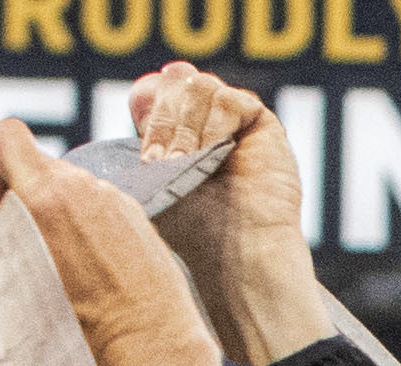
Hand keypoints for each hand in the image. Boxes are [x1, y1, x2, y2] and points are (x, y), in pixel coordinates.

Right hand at [0, 120, 219, 365]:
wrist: (152, 351)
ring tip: (45, 257)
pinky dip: (81, 224)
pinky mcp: (142, 221)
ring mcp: (119, 202)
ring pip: (71, 187)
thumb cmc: (82, 331)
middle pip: (38, 164)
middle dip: (14, 190)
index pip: (7, 137)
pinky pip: (101, 208)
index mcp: (49, 195)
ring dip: (49, 209)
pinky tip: (83, 267)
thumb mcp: (20, 283)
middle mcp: (87, 188)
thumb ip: (1, 236)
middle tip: (5, 231)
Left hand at [132, 67, 328, 357]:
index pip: (156, 92)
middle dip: (166, 121)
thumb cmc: (193, 229)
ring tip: (191, 162)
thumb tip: (138, 92)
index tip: (149, 160)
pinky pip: (230, 99)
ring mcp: (235, 122)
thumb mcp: (155, 180)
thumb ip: (147, 138)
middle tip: (168, 163)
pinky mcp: (262, 124)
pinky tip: (215, 152)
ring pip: (201, 86)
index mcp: (180, 132)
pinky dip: (216, 123)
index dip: (150, 116)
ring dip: (189, 125)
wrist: (234, 249)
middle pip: (176, 83)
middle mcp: (207, 122)